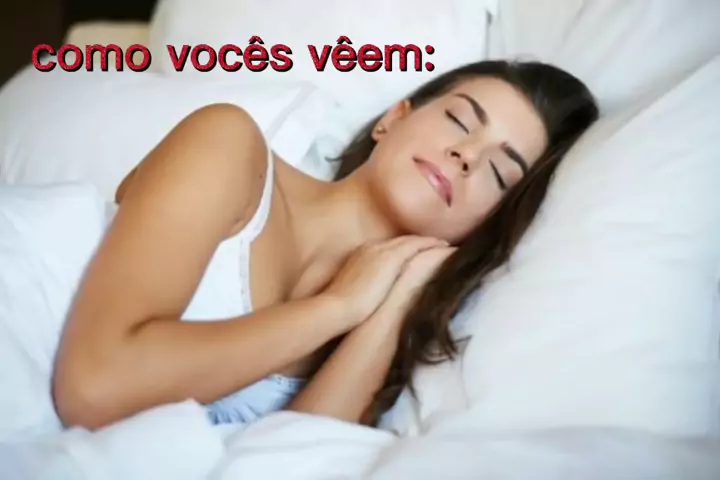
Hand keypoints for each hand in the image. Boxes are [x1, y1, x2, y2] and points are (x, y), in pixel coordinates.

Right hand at [321, 236, 447, 327]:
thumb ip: (364, 289)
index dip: (404, 250)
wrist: (336, 306)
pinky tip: (444, 246)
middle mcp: (371, 248)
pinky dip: (431, 244)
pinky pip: (417, 245)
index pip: (388, 249)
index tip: (416, 254)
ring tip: (444, 244)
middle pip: (400, 241)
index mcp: (360, 255)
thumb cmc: (341, 308)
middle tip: (437, 244)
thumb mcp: (353, 293)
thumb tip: (372, 298)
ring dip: (428, 242)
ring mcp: (381, 251)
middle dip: (418, 242)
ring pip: (411, 240)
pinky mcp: (392, 257)